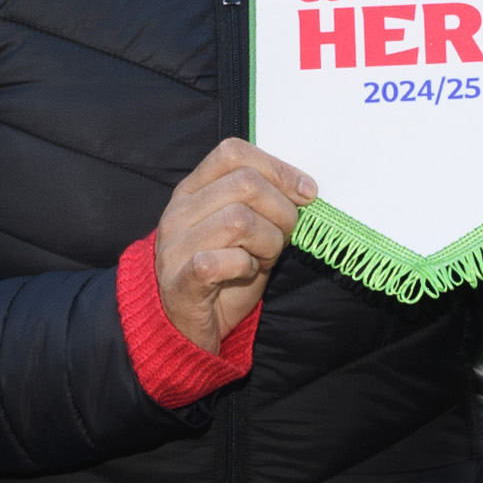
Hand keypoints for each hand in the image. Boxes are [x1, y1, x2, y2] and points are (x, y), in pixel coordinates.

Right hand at [151, 137, 317, 354]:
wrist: (187, 329)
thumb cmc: (223, 275)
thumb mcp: (244, 230)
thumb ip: (263, 204)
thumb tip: (305, 189)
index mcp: (191, 191)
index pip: (233, 153)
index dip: (277, 168)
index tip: (306, 193)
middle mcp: (178, 213)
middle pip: (245, 184)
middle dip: (281, 211)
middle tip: (283, 237)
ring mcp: (175, 247)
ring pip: (239, 220)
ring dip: (268, 242)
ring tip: (263, 259)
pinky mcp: (181, 282)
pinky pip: (224, 261)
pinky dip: (247, 266)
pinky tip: (246, 273)